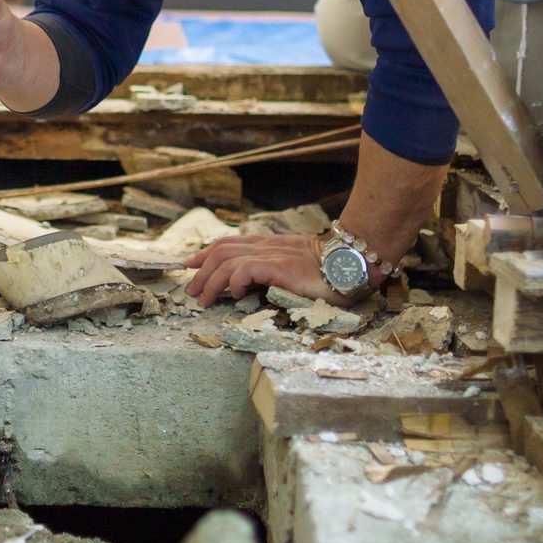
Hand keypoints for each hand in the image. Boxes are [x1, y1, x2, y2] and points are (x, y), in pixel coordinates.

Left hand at [186, 234, 356, 307]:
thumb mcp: (293, 269)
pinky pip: (246, 269)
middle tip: (191, 290)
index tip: (191, 264)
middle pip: (222, 251)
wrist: (351, 264)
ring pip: (227, 261)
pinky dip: (233, 281)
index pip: (229, 244)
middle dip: (201, 270)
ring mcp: (272, 255)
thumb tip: (250, 286)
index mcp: (268, 245)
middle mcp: (266, 246)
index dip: (206, 253)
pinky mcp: (279, 266)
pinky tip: (233, 294)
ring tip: (203, 299)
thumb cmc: (328, 273)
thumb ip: (273, 272)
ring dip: (210, 280)